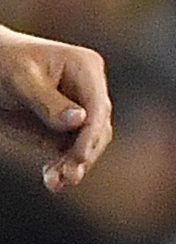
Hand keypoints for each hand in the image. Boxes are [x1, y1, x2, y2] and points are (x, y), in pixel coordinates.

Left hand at [0, 27, 111, 192]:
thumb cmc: (2, 61)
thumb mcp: (20, 79)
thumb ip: (48, 101)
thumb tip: (80, 120)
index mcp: (85, 67)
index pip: (97, 105)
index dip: (91, 133)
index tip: (80, 157)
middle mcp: (87, 90)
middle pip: (97, 128)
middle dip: (83, 153)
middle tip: (70, 176)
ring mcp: (76, 111)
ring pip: (86, 144)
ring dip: (74, 165)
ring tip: (58, 182)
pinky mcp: (61, 129)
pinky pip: (68, 152)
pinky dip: (61, 167)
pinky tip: (53, 181)